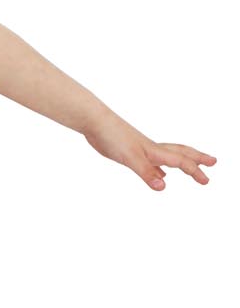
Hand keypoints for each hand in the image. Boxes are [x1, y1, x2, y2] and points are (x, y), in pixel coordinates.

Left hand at [83, 112, 216, 190]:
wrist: (94, 121)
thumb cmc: (112, 136)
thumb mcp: (130, 158)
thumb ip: (147, 172)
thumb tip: (164, 186)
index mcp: (154, 150)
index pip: (181, 161)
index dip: (194, 171)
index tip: (207, 180)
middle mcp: (151, 148)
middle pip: (181, 153)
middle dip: (197, 159)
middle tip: (213, 163)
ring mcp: (141, 149)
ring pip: (167, 156)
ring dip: (181, 162)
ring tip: (191, 168)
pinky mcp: (130, 151)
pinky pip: (152, 161)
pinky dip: (159, 168)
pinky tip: (159, 174)